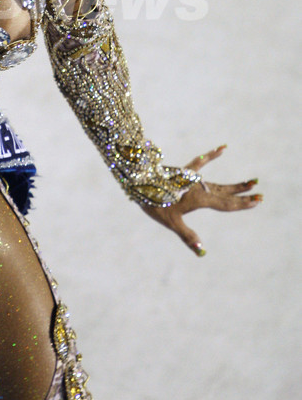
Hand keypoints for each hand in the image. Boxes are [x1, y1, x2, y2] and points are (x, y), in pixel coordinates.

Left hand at [141, 145, 260, 255]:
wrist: (139, 183)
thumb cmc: (154, 204)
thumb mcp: (172, 222)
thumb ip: (187, 236)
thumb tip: (201, 251)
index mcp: (199, 199)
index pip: (225, 204)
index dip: (241, 204)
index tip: (257, 202)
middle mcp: (199, 188)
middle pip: (225, 192)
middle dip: (242, 194)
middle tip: (259, 194)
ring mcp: (192, 179)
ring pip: (217, 183)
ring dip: (232, 185)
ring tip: (249, 183)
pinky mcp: (185, 172)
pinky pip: (200, 163)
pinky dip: (211, 156)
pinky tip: (222, 148)